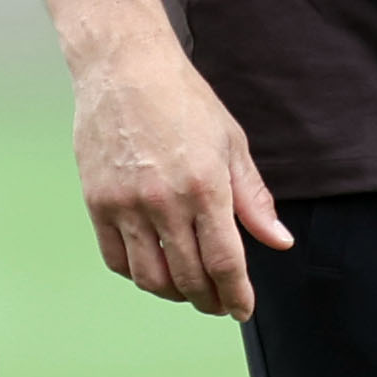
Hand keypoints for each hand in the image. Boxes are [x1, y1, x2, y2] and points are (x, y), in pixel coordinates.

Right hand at [71, 32, 293, 319]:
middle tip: (218, 302)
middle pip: (188, 278)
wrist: (124, 67)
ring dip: (173, 293)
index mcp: (205, 186)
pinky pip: (116, 258)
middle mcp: (164, 201)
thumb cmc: (182, 99)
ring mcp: (126, 203)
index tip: (243, 309)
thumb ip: (253, 198)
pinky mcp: (97, 202)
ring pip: (150, 278)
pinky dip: (137, 273)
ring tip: (187, 287)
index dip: (237, 296)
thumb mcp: (231, 142)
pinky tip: (153, 264)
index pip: (225, 263)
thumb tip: (279, 241)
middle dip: (209, 300)